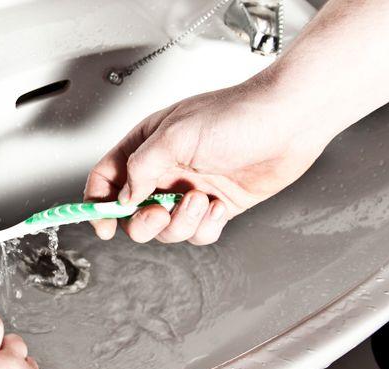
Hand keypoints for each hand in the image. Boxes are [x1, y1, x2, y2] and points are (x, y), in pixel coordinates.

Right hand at [83, 80, 331, 244]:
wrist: (290, 121)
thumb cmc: (238, 114)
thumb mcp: (175, 136)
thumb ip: (141, 168)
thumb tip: (123, 199)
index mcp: (146, 146)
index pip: (106, 179)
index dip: (98, 204)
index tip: (103, 224)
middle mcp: (165, 170)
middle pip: (132, 213)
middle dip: (144, 221)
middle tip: (159, 212)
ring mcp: (189, 190)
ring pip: (165, 229)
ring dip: (182, 222)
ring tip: (202, 201)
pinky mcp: (216, 206)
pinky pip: (197, 233)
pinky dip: (206, 227)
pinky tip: (221, 205)